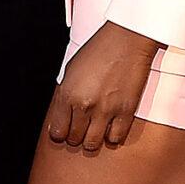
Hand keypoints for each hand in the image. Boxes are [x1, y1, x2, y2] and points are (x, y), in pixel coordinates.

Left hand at [43, 22, 160, 152]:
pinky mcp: (126, 112)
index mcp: (68, 94)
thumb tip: (62, 114)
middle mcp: (85, 105)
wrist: (127, 40)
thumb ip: (66, 94)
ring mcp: (106, 110)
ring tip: (94, 131)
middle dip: (75, 136)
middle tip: (80, 129)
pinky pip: (115, 138)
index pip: (57, 131)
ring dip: (92, 140)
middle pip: (74, 139)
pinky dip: (112, 136)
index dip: (60, 133)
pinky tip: (111, 127)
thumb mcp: (71, 69)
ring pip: (93, 144)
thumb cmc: (99, 50)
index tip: (64, 131)